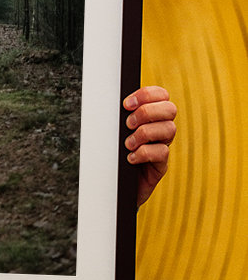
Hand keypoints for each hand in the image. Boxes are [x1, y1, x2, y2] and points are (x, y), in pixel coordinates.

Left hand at [123, 85, 176, 206]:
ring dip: (144, 133)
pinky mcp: (160, 165)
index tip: (126, 104)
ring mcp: (162, 146)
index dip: (147, 94)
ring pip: (169, 129)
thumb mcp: (115, 131)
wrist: (114, 185)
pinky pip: (162, 152)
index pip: (161, 95)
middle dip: (147, 112)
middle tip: (128, 124)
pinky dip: (144, 153)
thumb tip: (107, 100)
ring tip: (128, 144)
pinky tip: (130, 158)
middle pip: (170, 109)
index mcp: (151, 116)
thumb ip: (119, 116)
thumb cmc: (113, 154)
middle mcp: (160, 129)